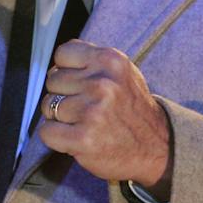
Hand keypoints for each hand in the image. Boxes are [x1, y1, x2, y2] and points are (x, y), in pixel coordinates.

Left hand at [38, 39, 170, 190]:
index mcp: (111, 61)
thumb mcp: (122, 74)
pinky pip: (46, 132)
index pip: (63, 54)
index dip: (66, 70)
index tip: (78, 83)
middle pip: (53, 80)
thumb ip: (92, 63)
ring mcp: (92, 112)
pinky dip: (56, 137)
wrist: (156, 148)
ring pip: (48, 106)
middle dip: (63, 94)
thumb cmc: (132, 110)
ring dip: (60, 118)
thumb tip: (56, 66)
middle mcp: (102, 83)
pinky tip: (75, 138)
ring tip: (84, 123)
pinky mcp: (83, 139)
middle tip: (84, 108)